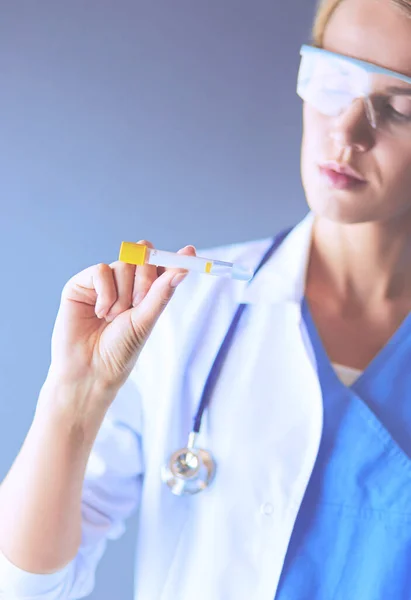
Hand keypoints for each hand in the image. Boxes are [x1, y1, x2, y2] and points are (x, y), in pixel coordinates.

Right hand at [46, 241, 195, 396]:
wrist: (89, 369)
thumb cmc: (119, 350)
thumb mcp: (145, 320)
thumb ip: (161, 292)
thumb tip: (183, 269)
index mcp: (146, 293)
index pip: (162, 266)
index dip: (175, 258)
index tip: (190, 252)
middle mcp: (126, 284)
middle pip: (143, 257)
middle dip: (145, 278)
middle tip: (138, 304)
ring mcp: (104, 282)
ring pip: (123, 264)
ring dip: (122, 294)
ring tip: (113, 318)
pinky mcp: (83, 283)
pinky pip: (101, 270)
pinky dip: (105, 293)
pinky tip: (100, 313)